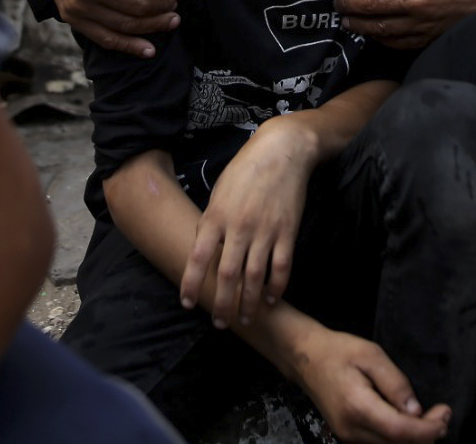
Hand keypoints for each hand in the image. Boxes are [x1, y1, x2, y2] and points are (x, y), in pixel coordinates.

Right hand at [34, 0, 178, 56]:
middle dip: (163, 7)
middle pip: (138, 6)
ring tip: (171, 21)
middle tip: (174, 3)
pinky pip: (104, 38)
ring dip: (153, 26)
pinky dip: (129, 47)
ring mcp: (78, 5)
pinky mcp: (72, 17)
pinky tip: (150, 50)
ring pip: (126, 25)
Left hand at [180, 120, 316, 327]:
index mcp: (216, 217)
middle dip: (222, 304)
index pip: (198, 258)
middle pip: (228, 275)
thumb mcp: (218, 193)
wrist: (281, 151)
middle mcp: (239, 228)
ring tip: (245, 319)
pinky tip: (271, 300)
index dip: (191, 284)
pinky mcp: (287, 231)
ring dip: (248, 303)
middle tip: (220, 323)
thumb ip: (210, 222)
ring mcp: (265, 231)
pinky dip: (277, 287)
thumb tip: (204, 249)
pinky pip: (281, 267)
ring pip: (255, 277)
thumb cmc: (245, 170)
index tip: (188, 303)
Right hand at [290, 326, 450, 443]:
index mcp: (358, 406)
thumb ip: (395, 383)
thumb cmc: (338, 352)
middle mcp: (352, 429)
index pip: (400, 432)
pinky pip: (381, 443)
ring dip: (415, 437)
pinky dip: (401, 437)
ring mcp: (349, 436)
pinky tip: (411, 421)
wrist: (306, 359)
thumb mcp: (372, 355)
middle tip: (443, 414)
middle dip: (427, 434)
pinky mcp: (349, 436)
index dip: (428, 430)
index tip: (445, 414)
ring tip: (431, 417)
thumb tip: (416, 410)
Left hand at [330, 0, 475, 48]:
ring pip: (379, 27)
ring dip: (359, 24)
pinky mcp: (431, 37)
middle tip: (336, 1)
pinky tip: (374, 34)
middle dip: (347, 1)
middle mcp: (416, 0)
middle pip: (369, 3)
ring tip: (347, 21)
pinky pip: (398, 42)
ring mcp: (422, 22)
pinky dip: (381, 38)